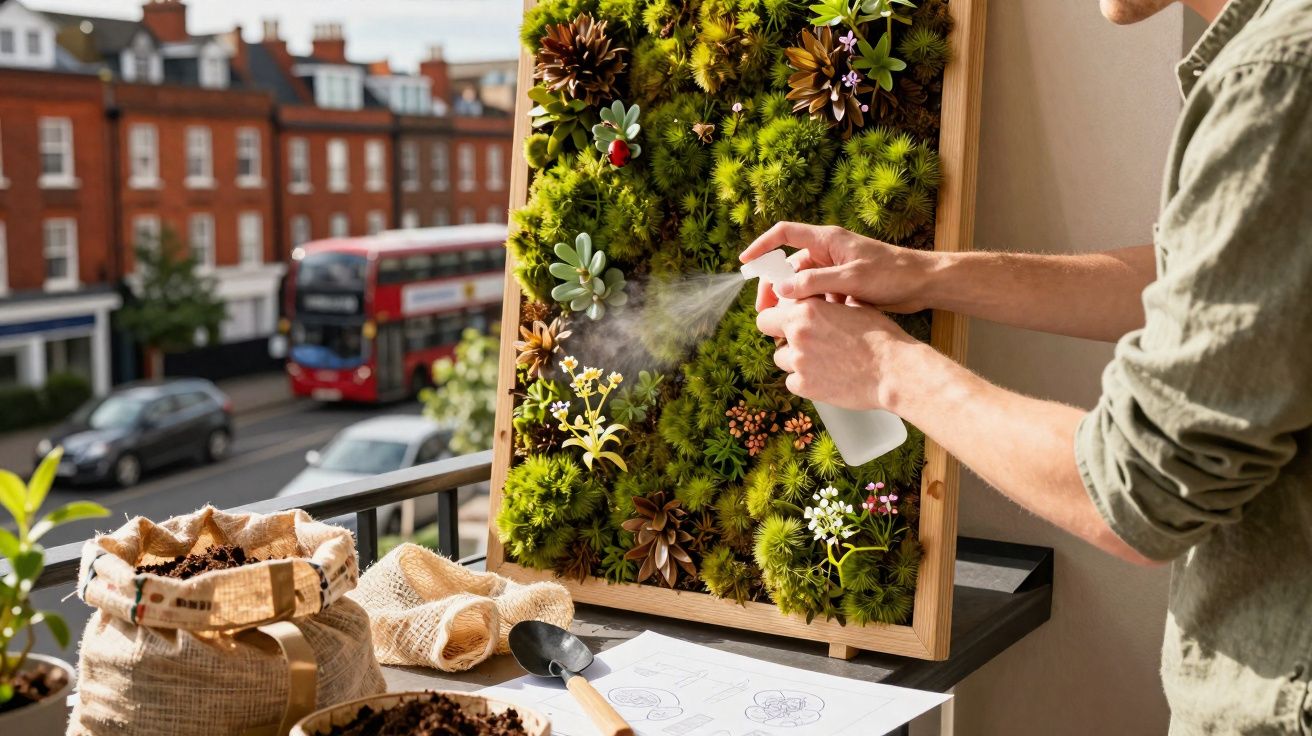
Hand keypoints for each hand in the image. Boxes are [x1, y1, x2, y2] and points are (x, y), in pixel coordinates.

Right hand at [740, 222, 940, 312]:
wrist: (923, 284)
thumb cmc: (892, 275)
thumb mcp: (851, 279)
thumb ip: (815, 283)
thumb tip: (781, 290)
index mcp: (827, 240)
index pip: (783, 234)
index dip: (761, 246)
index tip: (744, 263)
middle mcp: (828, 251)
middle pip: (788, 266)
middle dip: (775, 288)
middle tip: (766, 312)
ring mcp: (835, 269)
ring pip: (803, 286)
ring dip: (795, 303)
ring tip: (789, 325)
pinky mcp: (844, 286)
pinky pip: (819, 296)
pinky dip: (814, 309)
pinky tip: (817, 324)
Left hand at [755, 297, 922, 411]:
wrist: (893, 370)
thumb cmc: (880, 337)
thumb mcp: (855, 306)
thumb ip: (831, 301)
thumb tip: (825, 296)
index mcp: (806, 310)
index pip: (769, 311)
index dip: (777, 316)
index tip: (785, 322)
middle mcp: (797, 334)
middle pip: (770, 334)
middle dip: (782, 336)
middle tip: (803, 341)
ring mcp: (799, 362)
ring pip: (781, 359)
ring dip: (794, 359)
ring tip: (821, 360)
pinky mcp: (804, 386)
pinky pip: (792, 382)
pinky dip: (804, 381)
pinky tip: (824, 377)